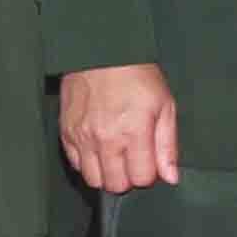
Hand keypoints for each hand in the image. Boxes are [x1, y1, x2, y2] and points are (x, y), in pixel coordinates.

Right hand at [57, 60, 176, 191]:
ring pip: (93, 180)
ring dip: (106, 174)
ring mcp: (82, 137)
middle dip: (127, 177)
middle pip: (116, 185)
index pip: (141, 179)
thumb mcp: (164, 104)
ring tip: (114, 156)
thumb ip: (167, 145)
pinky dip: (88, 163)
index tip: (148, 160)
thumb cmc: (136, 75)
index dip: (148, 173)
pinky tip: (98, 148)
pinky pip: (76, 164)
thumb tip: (170, 177)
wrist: (101, 52)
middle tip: (132, 159)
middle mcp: (105, 138)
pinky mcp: (66, 132)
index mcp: (134, 132)